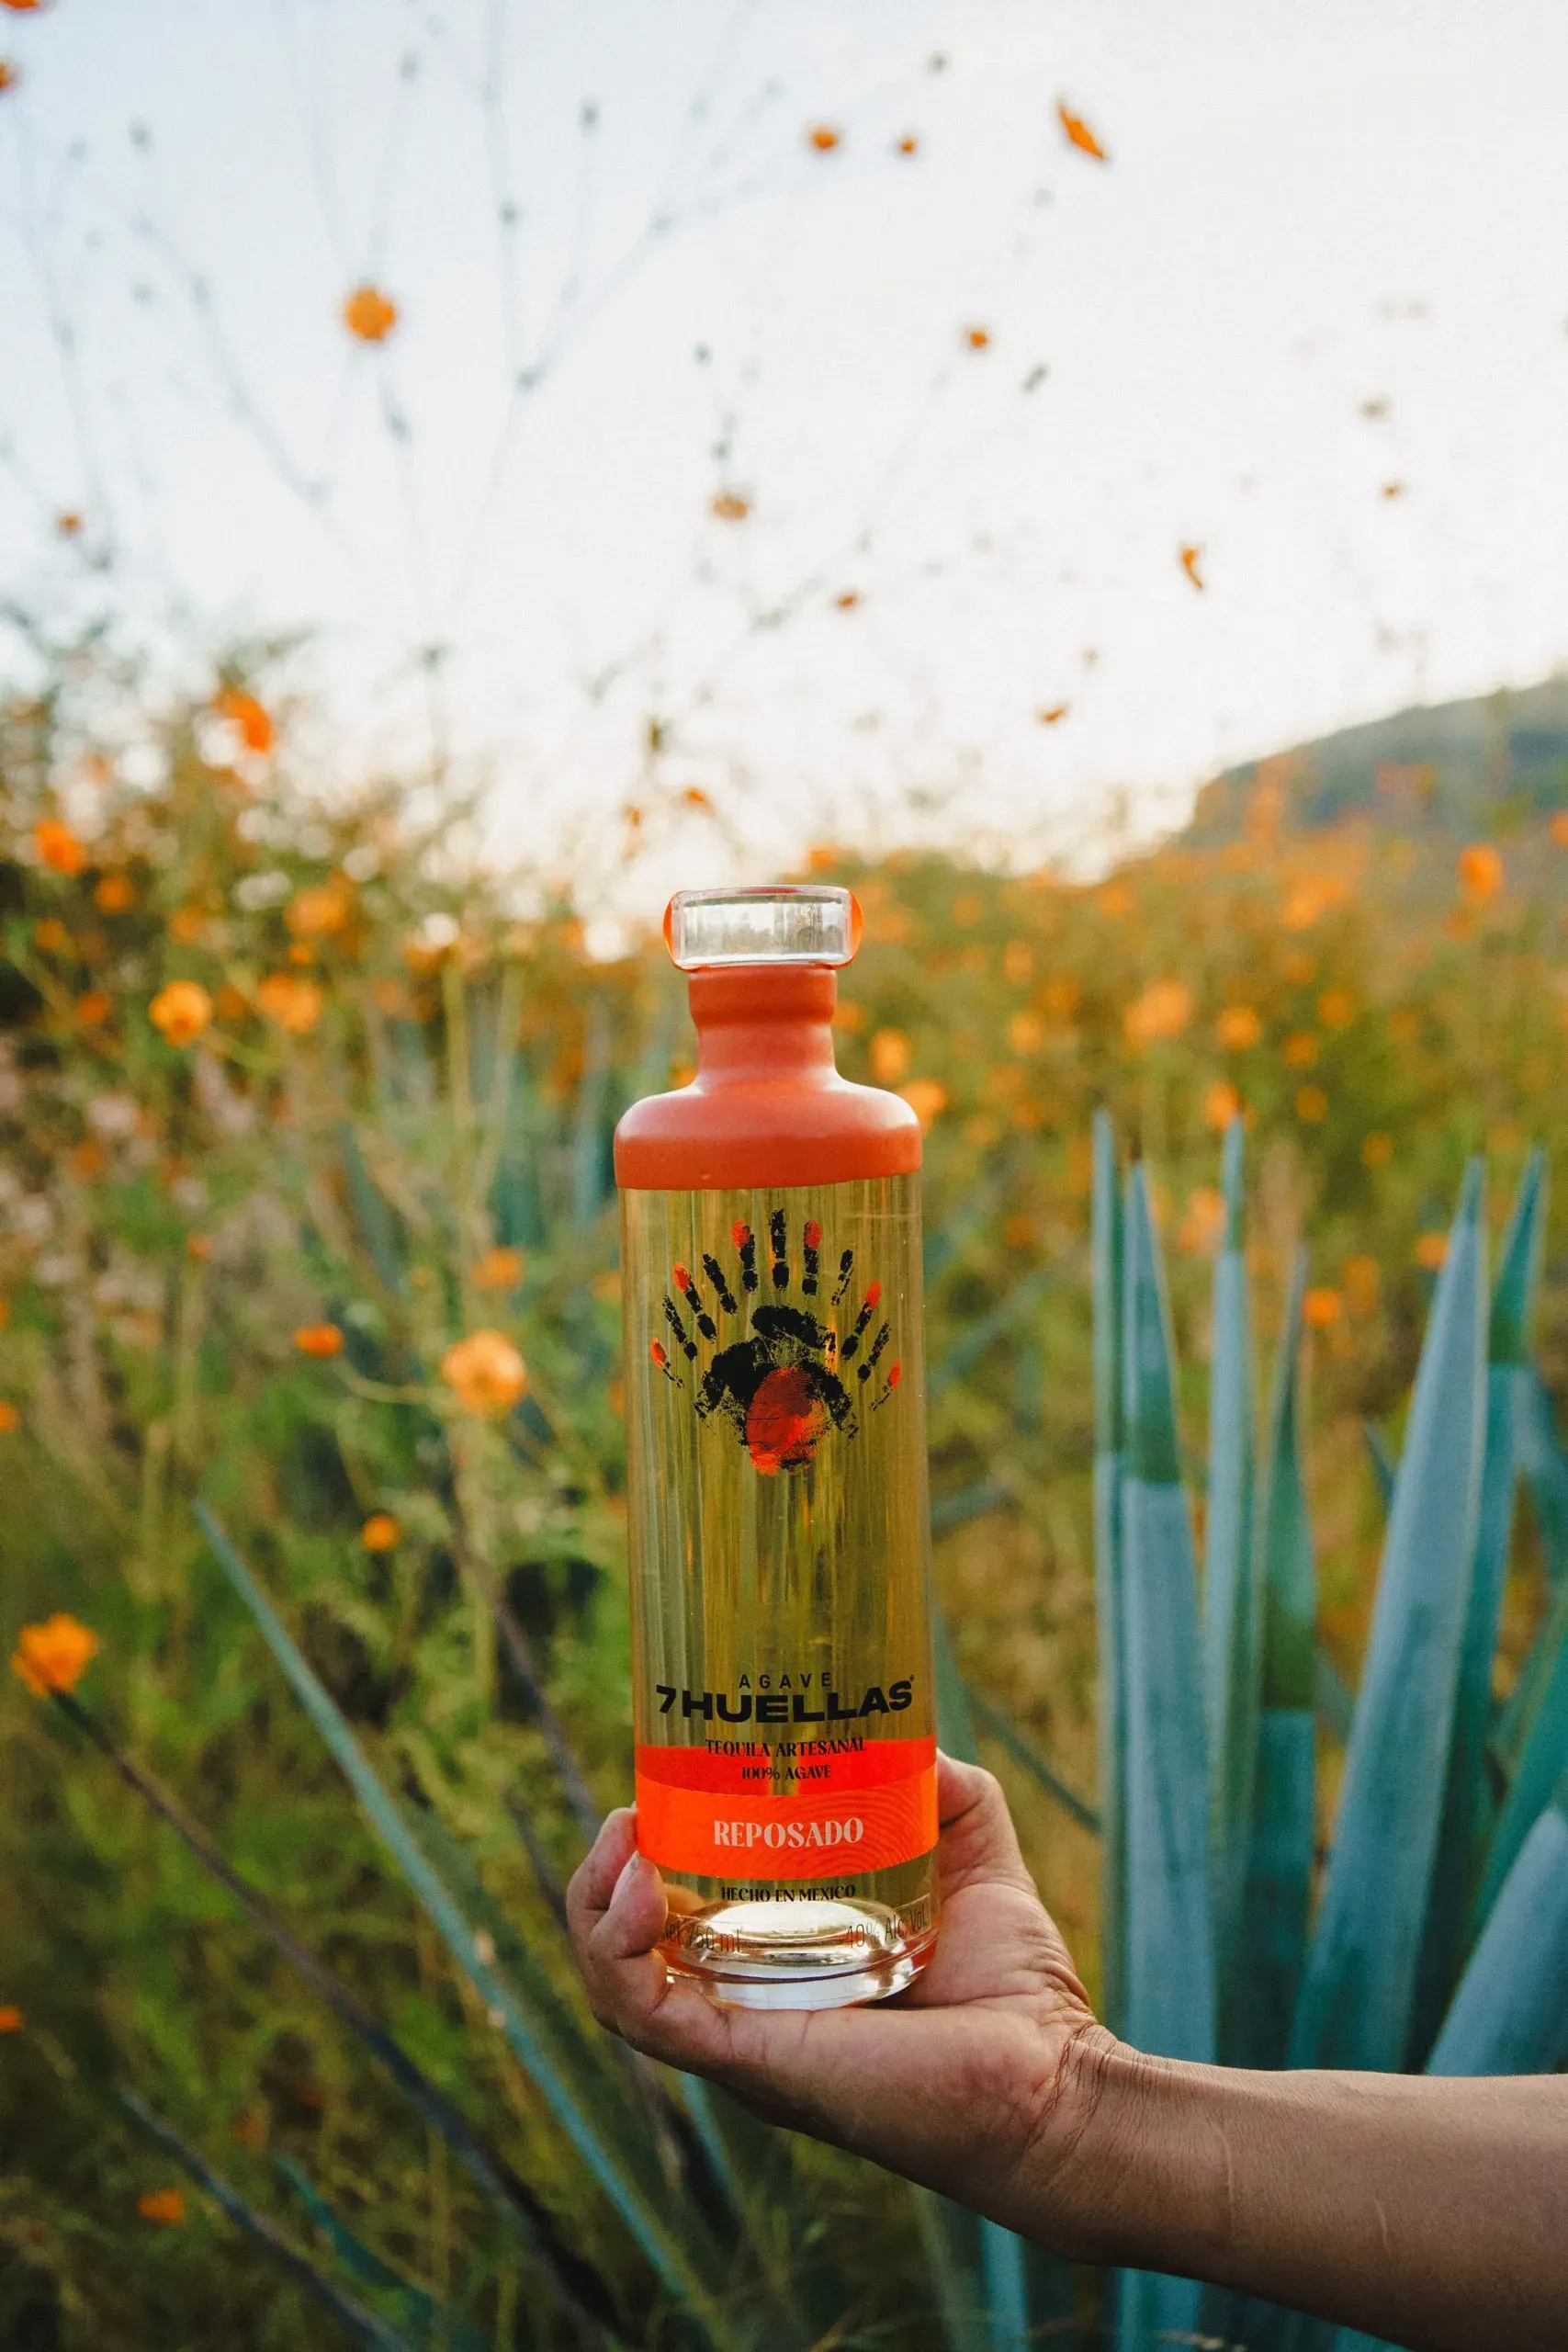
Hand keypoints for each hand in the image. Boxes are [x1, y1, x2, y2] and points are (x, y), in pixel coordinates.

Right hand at [567, 1753, 1116, 2241]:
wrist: (1057, 2078)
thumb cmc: (1016, 1990)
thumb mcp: (971, 1859)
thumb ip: (940, 1793)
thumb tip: (914, 1738)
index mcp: (780, 1972)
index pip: (677, 1919)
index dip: (648, 1856)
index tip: (655, 1789)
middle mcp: (747, 2011)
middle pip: (626, 1953)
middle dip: (602, 1880)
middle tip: (627, 1815)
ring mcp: (743, 2041)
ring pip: (615, 1984)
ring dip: (594, 1908)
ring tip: (621, 1841)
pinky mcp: (751, 2060)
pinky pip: (646, 2015)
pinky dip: (618, 1954)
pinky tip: (637, 1890)